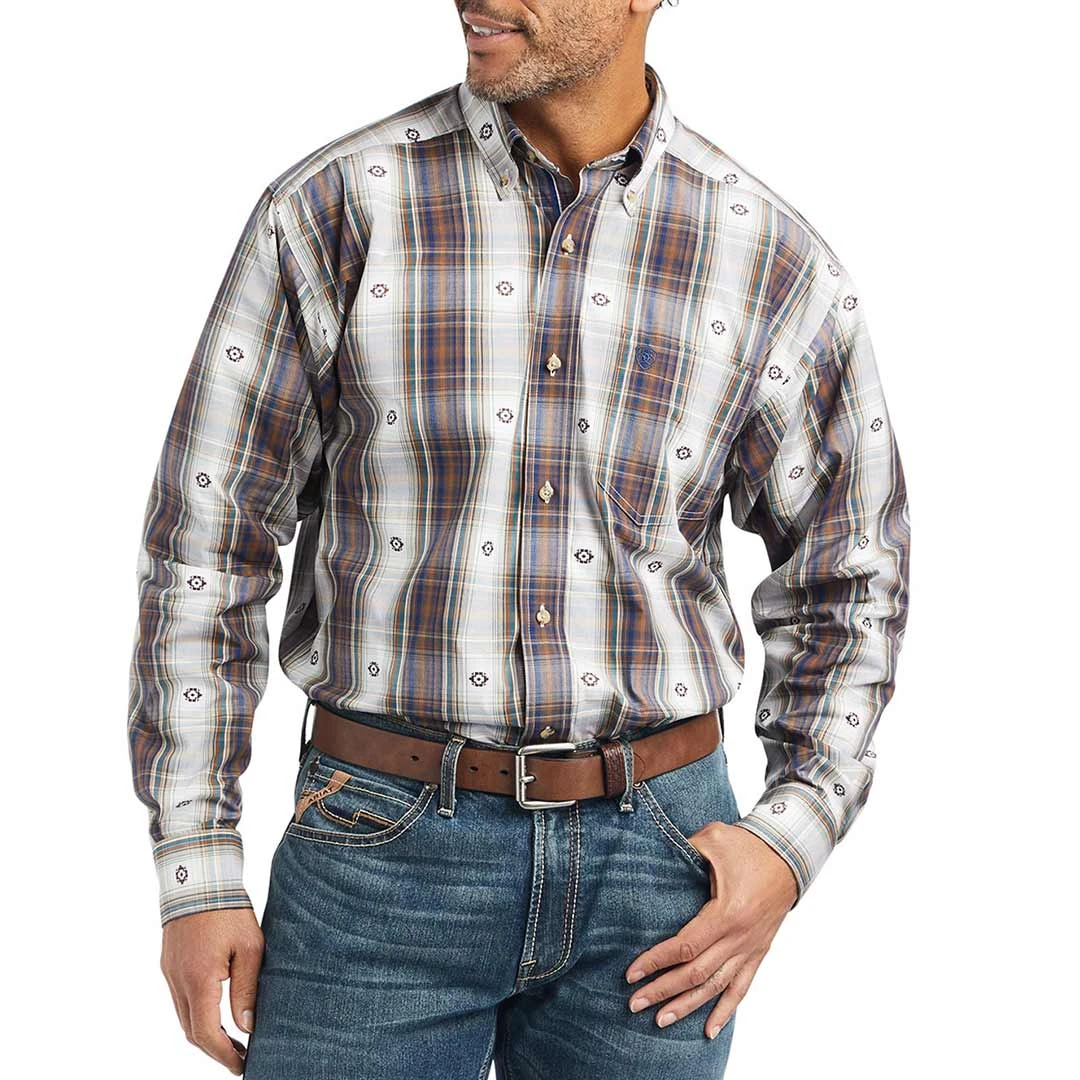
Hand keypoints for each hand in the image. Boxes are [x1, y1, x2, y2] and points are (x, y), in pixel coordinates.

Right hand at [160, 908, 264, 1074]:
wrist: (197, 877)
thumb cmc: (228, 909)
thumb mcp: (250, 948)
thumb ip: (246, 989)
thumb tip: (247, 1026)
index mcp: (199, 981)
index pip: (206, 1034)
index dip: (224, 1055)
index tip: (242, 1066)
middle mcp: (178, 982)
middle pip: (192, 1032)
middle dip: (215, 1050)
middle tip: (240, 1058)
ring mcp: (170, 973)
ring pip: (184, 1017)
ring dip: (205, 1033)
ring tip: (232, 1040)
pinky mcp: (169, 964)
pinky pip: (180, 1000)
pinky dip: (196, 1014)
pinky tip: (215, 1012)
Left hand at [624, 822, 797, 1038]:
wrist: (790, 854)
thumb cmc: (749, 845)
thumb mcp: (714, 839)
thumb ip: (684, 849)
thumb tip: (652, 850)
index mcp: (726, 912)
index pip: (685, 946)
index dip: (656, 961)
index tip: (632, 973)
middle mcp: (739, 937)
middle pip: (696, 974)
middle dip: (663, 990)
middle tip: (634, 1003)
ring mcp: (751, 947)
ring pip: (716, 986)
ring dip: (688, 1006)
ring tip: (661, 1020)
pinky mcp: (759, 950)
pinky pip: (742, 987)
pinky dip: (726, 1010)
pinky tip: (710, 1030)